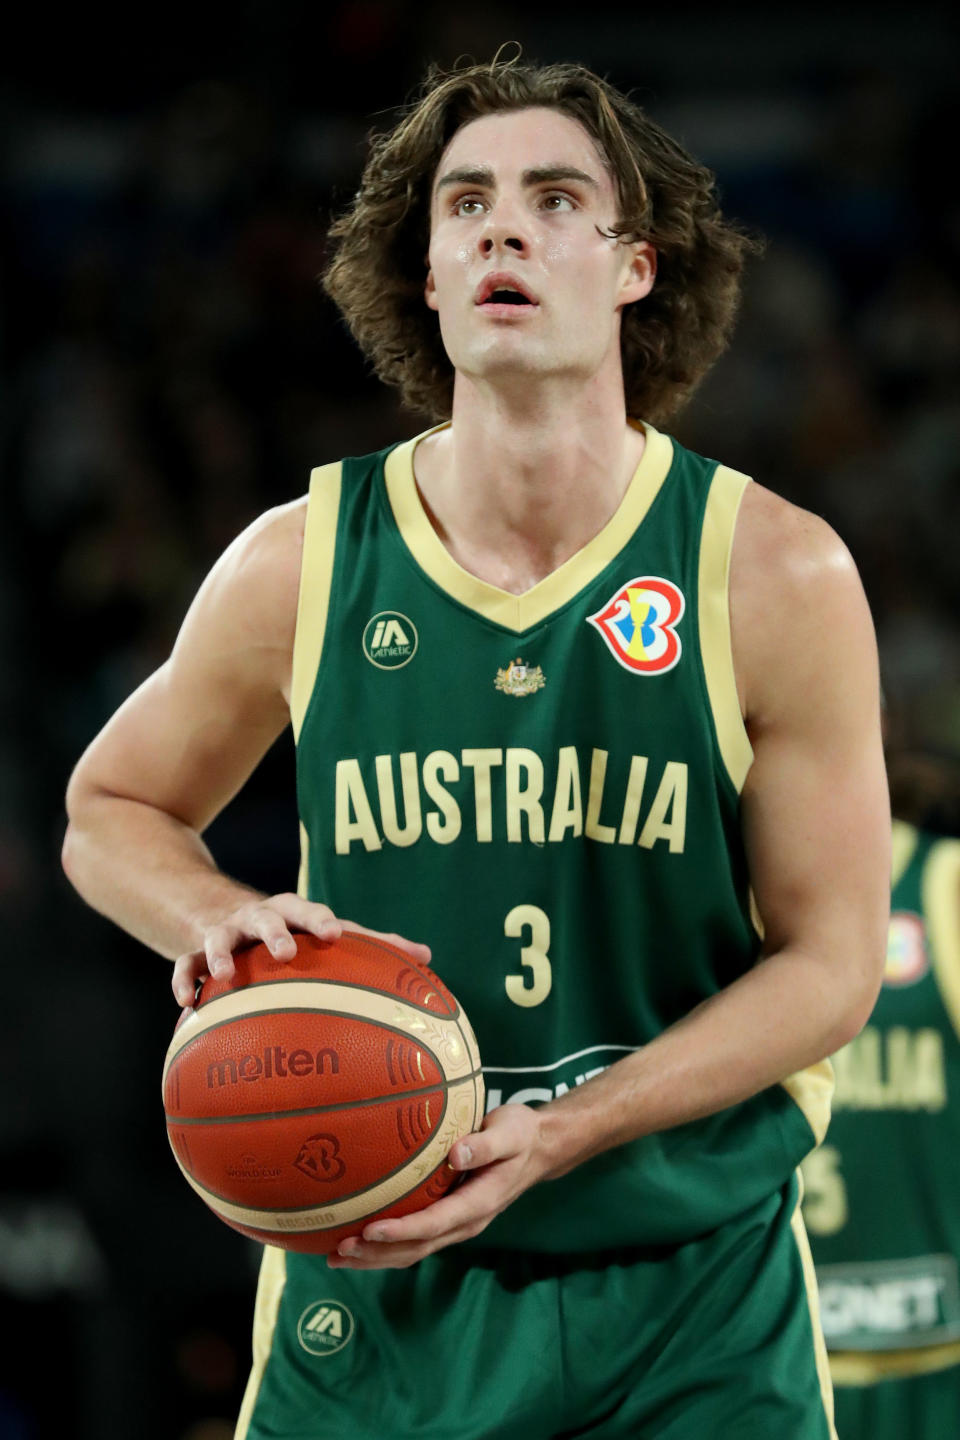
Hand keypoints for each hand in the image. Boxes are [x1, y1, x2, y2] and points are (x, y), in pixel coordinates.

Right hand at [171, 892, 430, 1005]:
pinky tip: (186, 1004)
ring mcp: (226, 933)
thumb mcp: (327, 933)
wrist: (231, 917)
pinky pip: (185, 964)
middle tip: (286, 952)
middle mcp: (258, 918)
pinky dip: (184, 981)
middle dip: (275, 932)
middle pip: (266, 917)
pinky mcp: (198, 953)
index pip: (310, 911)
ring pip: (218, 937)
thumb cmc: (296, 933)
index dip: (321, 920)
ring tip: (226, 976)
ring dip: (222, 954)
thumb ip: (373, 944)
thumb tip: (428, 958)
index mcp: (293, 912)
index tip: (334, 934)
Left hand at [326, 1103, 546, 1269]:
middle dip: (378, 1252)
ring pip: (413, 1250)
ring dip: (376, 1257)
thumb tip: (456, 1154)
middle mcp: (466, 1222)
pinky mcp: (449, 1217)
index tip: (370, 1229)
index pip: (435, 1223)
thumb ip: (485, 1144)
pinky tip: (359, 1240)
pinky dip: (386, 1245)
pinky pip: (415, 1239)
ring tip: (336, 1256)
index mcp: (479, 1203)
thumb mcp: (510, 1132)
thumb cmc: (520, 1134)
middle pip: (417, 1247)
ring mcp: (457, 1224)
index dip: (402, 1230)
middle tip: (338, 1249)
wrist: (538, 1147)